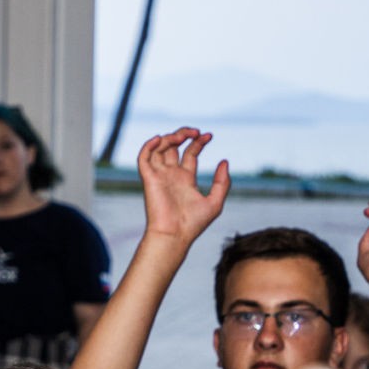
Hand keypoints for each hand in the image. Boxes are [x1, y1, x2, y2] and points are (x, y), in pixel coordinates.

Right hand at [137, 128, 229, 246]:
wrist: (174, 235)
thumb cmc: (193, 224)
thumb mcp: (215, 202)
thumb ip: (222, 182)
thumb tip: (224, 161)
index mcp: (186, 179)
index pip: (190, 153)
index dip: (199, 142)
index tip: (209, 136)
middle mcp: (171, 175)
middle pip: (173, 146)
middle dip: (184, 134)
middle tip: (196, 132)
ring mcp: (160, 176)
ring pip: (159, 148)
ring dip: (170, 137)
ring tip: (182, 137)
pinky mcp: (149, 179)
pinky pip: (144, 157)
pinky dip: (149, 145)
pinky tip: (160, 138)